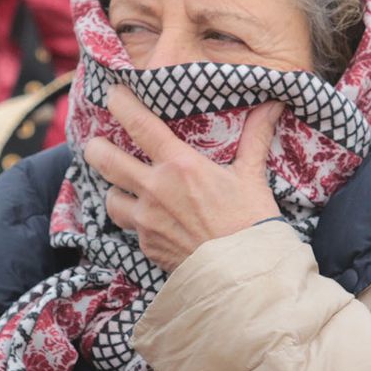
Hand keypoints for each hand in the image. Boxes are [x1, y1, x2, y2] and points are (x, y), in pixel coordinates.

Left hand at [85, 86, 283, 272]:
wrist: (245, 277)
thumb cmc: (252, 222)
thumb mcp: (252, 176)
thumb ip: (255, 137)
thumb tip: (274, 102)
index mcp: (180, 165)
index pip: (138, 124)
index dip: (120, 104)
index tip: (113, 94)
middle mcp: (155, 189)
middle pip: (104, 160)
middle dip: (95, 148)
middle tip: (97, 144)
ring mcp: (146, 221)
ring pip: (110, 197)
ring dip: (113, 189)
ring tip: (121, 187)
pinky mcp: (147, 247)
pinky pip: (129, 229)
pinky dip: (135, 222)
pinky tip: (149, 221)